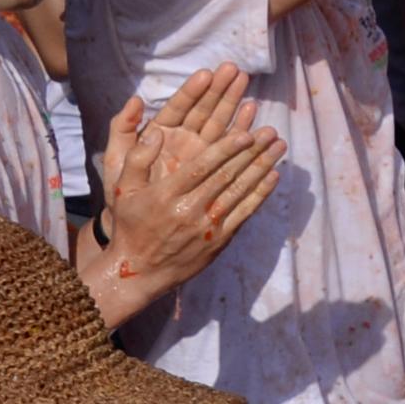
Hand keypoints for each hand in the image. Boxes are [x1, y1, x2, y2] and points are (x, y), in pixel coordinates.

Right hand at [91, 67, 283, 299]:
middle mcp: (188, 210)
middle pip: (226, 176)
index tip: (246, 133)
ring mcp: (206, 227)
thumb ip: (138, 159)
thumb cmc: (131, 225)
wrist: (139, 272)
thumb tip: (156, 131)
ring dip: (263, 167)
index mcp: (165, 195)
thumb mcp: (124, 191)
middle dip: (252, 152)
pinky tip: (274, 175)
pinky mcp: (219, 240)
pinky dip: (261, 193)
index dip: (225, 149)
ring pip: (240, 192)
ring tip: (280, 146)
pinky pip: (245, 212)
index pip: (201, 168)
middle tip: (272, 131)